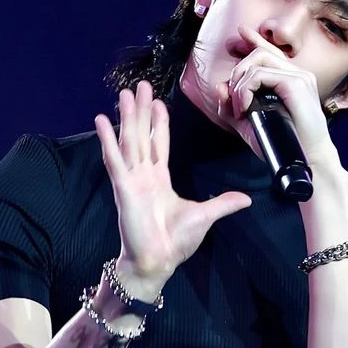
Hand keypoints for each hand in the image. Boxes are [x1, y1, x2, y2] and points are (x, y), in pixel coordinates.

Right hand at [95, 81, 250, 296]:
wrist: (158, 261)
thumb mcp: (205, 216)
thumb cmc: (176, 242)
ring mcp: (131, 180)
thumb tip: (246, 199)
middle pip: (142, 136)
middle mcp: (143, 176)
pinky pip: (114, 160)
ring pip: (128, 141)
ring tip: (124, 93)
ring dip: (126, 117)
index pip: (159, 145)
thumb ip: (223, 203)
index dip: (158, 124)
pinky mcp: (123, 188)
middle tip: (139, 86)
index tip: (158, 103)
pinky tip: (101, 120)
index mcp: (159, 181)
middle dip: (141, 111)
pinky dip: (107, 140)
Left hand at [217, 24, 339, 172]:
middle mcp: (297, 74)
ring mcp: (299, 77)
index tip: (240, 34)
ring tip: (239, 105)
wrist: (307, 160)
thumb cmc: (283, 144)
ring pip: (258, 60)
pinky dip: (246, 89)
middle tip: (233, 98)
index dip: (254, 40)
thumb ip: (234, 108)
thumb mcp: (251, 125)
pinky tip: (244, 107)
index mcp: (291, 80)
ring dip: (240, 81)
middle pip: (260, 52)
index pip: (271, 52)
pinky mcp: (296, 84)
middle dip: (238, 72)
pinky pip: (261, 74)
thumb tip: (220, 87)